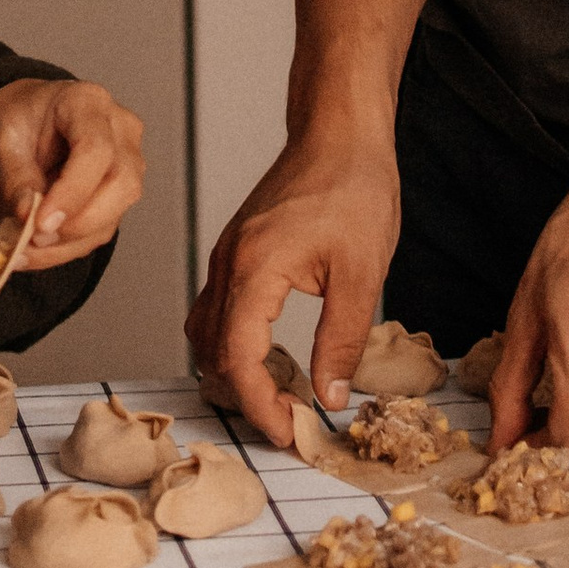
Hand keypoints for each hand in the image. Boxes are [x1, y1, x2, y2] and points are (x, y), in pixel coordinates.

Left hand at [0, 78, 142, 264]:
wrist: (25, 124)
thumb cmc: (18, 120)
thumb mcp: (0, 139)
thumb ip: (15, 175)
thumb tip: (28, 216)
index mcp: (88, 103)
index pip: (96, 150)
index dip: (72, 191)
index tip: (40, 222)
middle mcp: (119, 131)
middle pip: (120, 184)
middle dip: (76, 222)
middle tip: (33, 238)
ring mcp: (126, 164)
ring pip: (114, 215)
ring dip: (67, 243)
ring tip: (24, 250)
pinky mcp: (117, 196)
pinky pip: (100, 232)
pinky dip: (65, 249)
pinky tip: (35, 251)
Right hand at [185, 131, 399, 447]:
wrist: (338, 132)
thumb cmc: (353, 188)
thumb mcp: (361, 273)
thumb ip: (342, 340)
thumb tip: (329, 398)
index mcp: (254, 270)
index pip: (238, 360)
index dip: (260, 407)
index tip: (290, 435)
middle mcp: (227, 264)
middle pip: (211, 353)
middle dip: (245, 398)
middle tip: (290, 425)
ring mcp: (225, 256)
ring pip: (206, 333)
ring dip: (234, 372)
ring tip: (280, 397)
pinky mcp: (234, 251)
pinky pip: (216, 310)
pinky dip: (233, 344)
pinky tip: (271, 355)